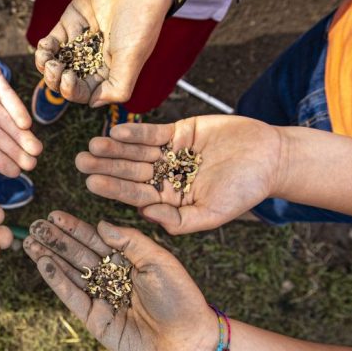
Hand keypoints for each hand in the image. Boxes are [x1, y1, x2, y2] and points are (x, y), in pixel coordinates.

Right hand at [24, 211, 215, 350]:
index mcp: (129, 262)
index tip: (54, 215)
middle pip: (78, 256)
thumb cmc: (180, 299)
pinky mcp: (95, 321)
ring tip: (29, 242)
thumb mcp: (159, 260)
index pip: (96, 240)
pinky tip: (43, 263)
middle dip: (56, 241)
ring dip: (50, 258)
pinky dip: (57, 280)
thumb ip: (130, 241)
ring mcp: (102, 300)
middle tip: (34, 226)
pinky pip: (72, 297)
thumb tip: (101, 224)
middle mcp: (112, 279)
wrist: (189, 342)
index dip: (75, 228)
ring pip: (71, 274)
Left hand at [34, 0, 170, 106]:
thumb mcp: (132, 61)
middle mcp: (95, 59)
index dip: (71, 91)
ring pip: (56, 63)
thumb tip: (93, 104)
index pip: (84, 92)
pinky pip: (52, 42)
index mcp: (111, 72)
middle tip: (55, 69)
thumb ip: (117, 88)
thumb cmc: (140, 21)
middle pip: (66, 80)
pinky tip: (45, 46)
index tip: (69, 80)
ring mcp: (81, 41)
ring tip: (48, 59)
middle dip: (55, 80)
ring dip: (46, 66)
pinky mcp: (70, 23)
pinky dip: (44, 48)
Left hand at [75, 116, 283, 233]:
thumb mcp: (213, 213)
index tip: (91, 183)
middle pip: (131, 172)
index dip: (114, 188)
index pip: (137, 195)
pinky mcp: (179, 132)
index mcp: (171, 200)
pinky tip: (116, 130)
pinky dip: (136, 131)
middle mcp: (167, 178)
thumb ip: (180, 220)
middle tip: (80, 162)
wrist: (271, 156)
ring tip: (92, 145)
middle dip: (106, 167)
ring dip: (115, 148)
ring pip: (137, 151)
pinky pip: (153, 133)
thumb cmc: (246, 190)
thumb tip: (145, 217)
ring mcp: (171, 155)